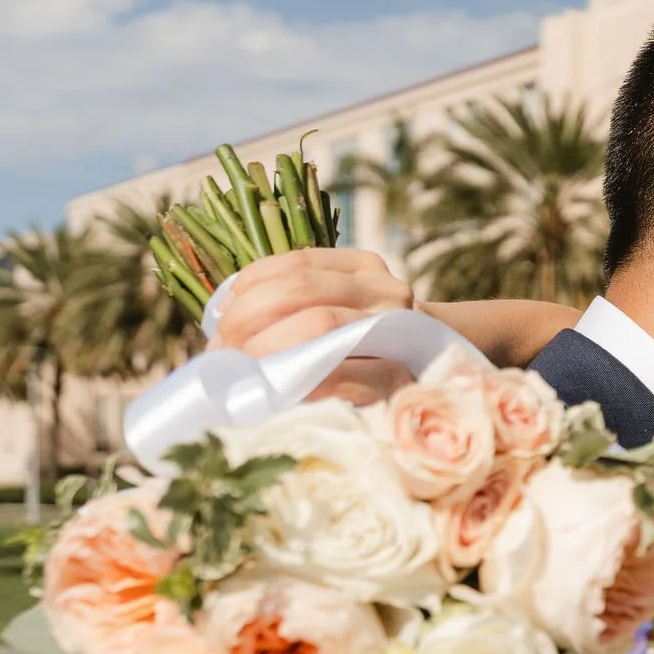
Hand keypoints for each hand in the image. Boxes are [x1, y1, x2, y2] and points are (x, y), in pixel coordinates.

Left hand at [209, 248, 417, 405]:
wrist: (432, 373)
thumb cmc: (366, 347)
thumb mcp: (340, 310)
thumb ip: (295, 305)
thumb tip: (221, 325)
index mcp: (362, 267)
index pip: (296, 264)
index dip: (249, 286)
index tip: (221, 316)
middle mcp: (384, 289)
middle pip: (300, 290)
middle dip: (247, 320)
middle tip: (221, 352)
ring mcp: (397, 329)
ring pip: (318, 324)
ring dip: (265, 348)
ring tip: (239, 369)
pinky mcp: (397, 374)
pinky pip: (339, 372)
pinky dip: (299, 379)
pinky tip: (277, 390)